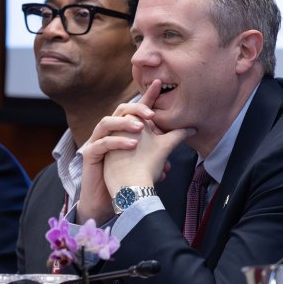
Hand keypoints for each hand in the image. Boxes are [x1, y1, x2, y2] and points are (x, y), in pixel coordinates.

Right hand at [77, 81, 192, 222]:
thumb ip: (170, 142)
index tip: (159, 84)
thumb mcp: (156, 156)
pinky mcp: (91, 155)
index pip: (137, 109)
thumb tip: (191, 130)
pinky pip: (101, 144)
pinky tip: (131, 145)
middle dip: (135, 109)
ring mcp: (99, 142)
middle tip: (152, 114)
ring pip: (106, 122)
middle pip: (119, 110)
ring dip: (124, 123)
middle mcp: (111, 132)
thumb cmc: (132, 176)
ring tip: (140, 129)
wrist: (115, 199)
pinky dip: (116, 142)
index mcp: (125, 130)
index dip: (147, 96)